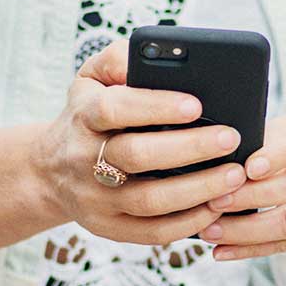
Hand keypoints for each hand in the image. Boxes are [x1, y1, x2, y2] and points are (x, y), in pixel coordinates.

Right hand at [30, 40, 249, 244]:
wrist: (49, 169)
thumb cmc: (89, 113)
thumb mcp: (92, 78)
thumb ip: (118, 58)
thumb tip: (150, 53)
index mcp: (83, 115)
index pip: (114, 109)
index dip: (155, 107)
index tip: (196, 104)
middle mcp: (84, 158)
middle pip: (137, 156)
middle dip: (189, 148)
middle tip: (232, 138)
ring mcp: (95, 198)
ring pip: (149, 200)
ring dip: (197, 190)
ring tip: (235, 175)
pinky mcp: (108, 228)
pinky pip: (152, 232)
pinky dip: (188, 222)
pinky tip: (217, 206)